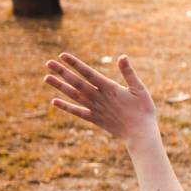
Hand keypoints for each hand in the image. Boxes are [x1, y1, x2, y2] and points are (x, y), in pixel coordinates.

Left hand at [43, 53, 158, 149]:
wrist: (140, 134)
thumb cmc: (144, 111)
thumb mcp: (140, 89)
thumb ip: (129, 73)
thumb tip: (122, 56)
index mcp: (110, 88)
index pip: (88, 73)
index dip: (75, 64)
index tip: (62, 56)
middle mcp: (99, 97)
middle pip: (77, 82)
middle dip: (62, 72)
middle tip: (48, 63)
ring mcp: (95, 109)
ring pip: (74, 95)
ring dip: (60, 86)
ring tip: (46, 77)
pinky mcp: (95, 119)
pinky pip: (77, 112)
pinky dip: (66, 107)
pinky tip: (54, 101)